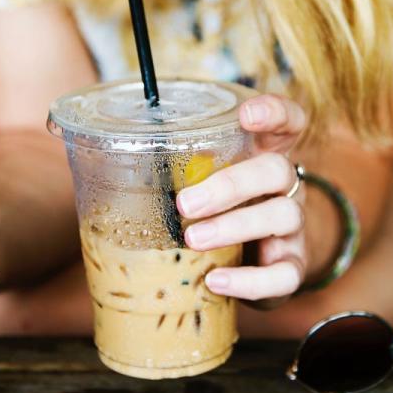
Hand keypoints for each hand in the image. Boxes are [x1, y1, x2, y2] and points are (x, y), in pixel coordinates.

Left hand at [176, 94, 307, 305]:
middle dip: (231, 184)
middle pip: (276, 170)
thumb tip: (98, 160)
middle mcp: (286, 186)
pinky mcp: (293, 266)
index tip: (245, 115)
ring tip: (193, 240)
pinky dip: (250, 280)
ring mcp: (293, 226)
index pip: (287, 121)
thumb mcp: (206, 179)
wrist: (260, 259)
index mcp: (266, 154)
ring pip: (283, 216)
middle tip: (185, 203)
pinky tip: (215, 280)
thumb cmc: (221, 208)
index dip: (274, 112)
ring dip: (234, 226)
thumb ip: (177, 166)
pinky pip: (284, 274)